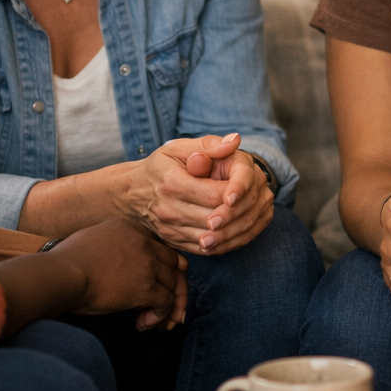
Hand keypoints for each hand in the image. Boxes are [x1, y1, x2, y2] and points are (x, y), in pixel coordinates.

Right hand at [49, 219, 188, 328]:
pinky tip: (142, 323)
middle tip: (158, 300)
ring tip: (146, 316)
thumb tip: (111, 261)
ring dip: (164, 302)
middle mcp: (142, 242)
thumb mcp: (91, 238)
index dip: (158, 263)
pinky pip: (166, 302)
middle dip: (169, 282)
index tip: (154, 278)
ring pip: (172, 283)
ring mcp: (147, 264)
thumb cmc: (65, 262)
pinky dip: (159, 315)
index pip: (157, 244)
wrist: (61, 274)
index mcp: (128, 228)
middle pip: (172, 262)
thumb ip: (109, 244)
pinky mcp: (146, 287)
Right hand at [116, 134, 269, 254]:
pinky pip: (204, 250)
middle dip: (240, 213)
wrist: (131, 193)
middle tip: (259, 204)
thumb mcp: (178, 148)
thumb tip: (236, 140)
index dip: (236, 195)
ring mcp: (170, 230)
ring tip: (252, 217)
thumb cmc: (159, 167)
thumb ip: (209, 145)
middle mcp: (169, 209)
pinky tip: (238, 231)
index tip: (251, 188)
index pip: (213, 195)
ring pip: (212, 239)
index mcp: (172, 183)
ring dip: (236, 231)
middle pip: (214, 219)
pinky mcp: (174, 243)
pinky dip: (225, 244)